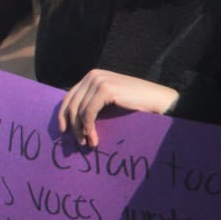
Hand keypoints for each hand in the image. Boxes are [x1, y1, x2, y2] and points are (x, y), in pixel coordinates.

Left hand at [57, 70, 178, 147]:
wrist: (157, 100)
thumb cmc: (134, 104)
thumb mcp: (108, 101)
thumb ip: (91, 103)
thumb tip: (71, 122)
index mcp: (91, 76)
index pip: (69, 96)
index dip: (63, 115)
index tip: (63, 131)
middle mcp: (92, 75)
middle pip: (71, 104)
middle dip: (73, 126)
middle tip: (78, 142)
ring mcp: (98, 80)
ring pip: (78, 110)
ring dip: (82, 130)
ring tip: (89, 143)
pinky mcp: (105, 89)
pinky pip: (88, 113)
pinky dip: (89, 127)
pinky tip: (93, 137)